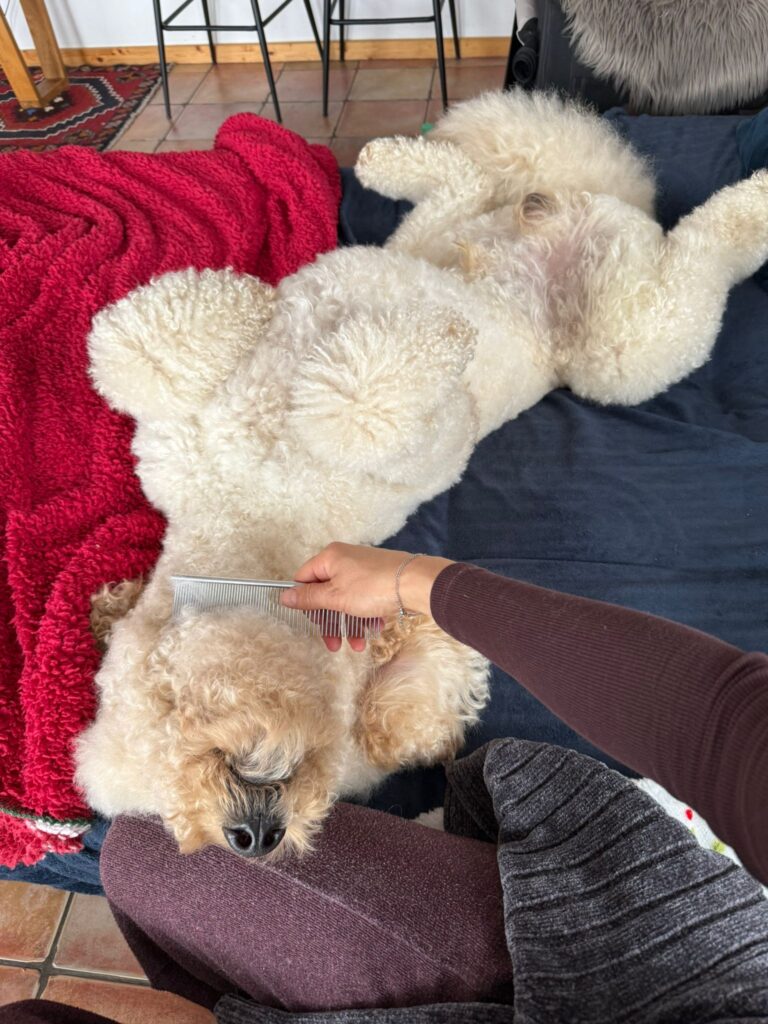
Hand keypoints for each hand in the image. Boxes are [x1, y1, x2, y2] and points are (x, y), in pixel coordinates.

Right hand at [281, 543, 452, 651]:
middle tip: (333, 643)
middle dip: (329, 620)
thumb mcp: (335, 597)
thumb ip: (309, 598)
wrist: (416, 584)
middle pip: (326, 592)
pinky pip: (363, 599)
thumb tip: (284, 595)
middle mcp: (345, 559)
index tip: (312, 622)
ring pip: (346, 599)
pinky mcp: (379, 578)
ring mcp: (363, 568)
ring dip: (348, 624)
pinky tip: (371, 631)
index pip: (304, 578)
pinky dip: (364, 616)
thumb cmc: (373, 587)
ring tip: (357, 645)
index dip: (305, 602)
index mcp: (330, 557)